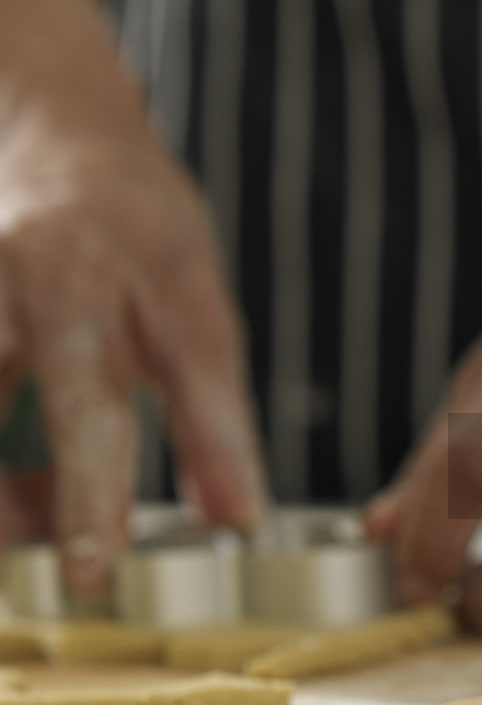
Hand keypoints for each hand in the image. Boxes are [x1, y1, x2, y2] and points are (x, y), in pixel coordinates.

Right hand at [0, 0, 265, 591]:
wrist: (51, 134)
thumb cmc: (137, 229)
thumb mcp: (197, 306)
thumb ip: (214, 418)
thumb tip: (236, 520)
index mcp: (75, 280)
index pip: (91, 401)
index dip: (96, 492)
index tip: (106, 567)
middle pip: (5, 422)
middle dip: (31, 505)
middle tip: (78, 570)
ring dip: (6, 503)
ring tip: (46, 527)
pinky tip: (23, 494)